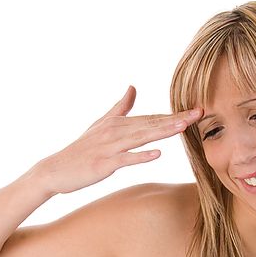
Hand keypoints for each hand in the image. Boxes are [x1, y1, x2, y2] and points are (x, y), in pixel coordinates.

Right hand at [36, 86, 202, 194]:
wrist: (56, 169)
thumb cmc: (81, 149)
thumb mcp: (101, 124)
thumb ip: (120, 107)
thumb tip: (133, 87)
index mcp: (118, 123)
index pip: (151, 118)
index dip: (174, 114)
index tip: (197, 109)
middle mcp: (115, 131)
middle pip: (150, 124)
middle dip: (175, 118)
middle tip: (199, 112)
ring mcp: (109, 147)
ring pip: (141, 137)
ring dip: (162, 131)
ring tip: (183, 126)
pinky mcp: (104, 163)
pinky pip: (125, 159)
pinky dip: (141, 156)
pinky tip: (157, 153)